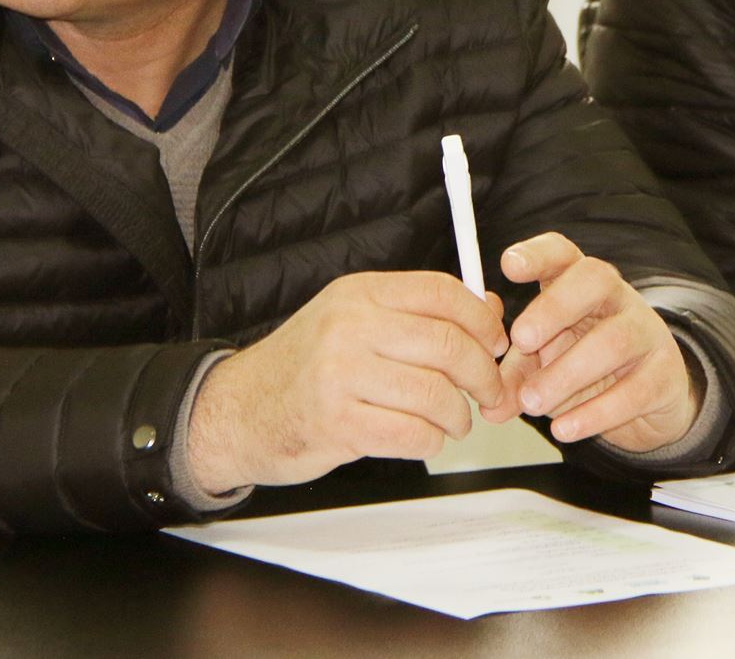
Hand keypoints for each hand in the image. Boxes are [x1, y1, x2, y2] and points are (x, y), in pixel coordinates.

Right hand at [184, 271, 512, 493]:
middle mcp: (351, 326)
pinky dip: (431, 441)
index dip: (483, 320)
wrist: (237, 411)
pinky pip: (414, 434)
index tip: (497, 344)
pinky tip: (424, 438)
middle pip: (449, 344)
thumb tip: (491, 313)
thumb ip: (419, 315)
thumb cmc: (304, 368)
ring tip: (454, 421)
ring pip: (437, 394)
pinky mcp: (338, 424)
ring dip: (459, 416)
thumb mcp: (354, 322)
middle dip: (484, 376)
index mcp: (360, 294)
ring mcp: (341, 375)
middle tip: (489, 394)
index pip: (443, 293)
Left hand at [490, 232, 700, 452]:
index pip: (563, 253)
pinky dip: (593, 413)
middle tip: (521, 340)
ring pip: (613, 341)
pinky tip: (564, 428)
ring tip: (532, 402)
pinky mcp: (664, 375)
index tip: (509, 266)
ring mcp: (646, 333)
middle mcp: (617, 298)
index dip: (537, 254)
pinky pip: (633, 391)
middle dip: (554, 306)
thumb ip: (515, 379)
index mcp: (579, 284)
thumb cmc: (586, 366)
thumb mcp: (544, 365)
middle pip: (594, 279)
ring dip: (566, 374)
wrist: (649, 400)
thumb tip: (489, 407)